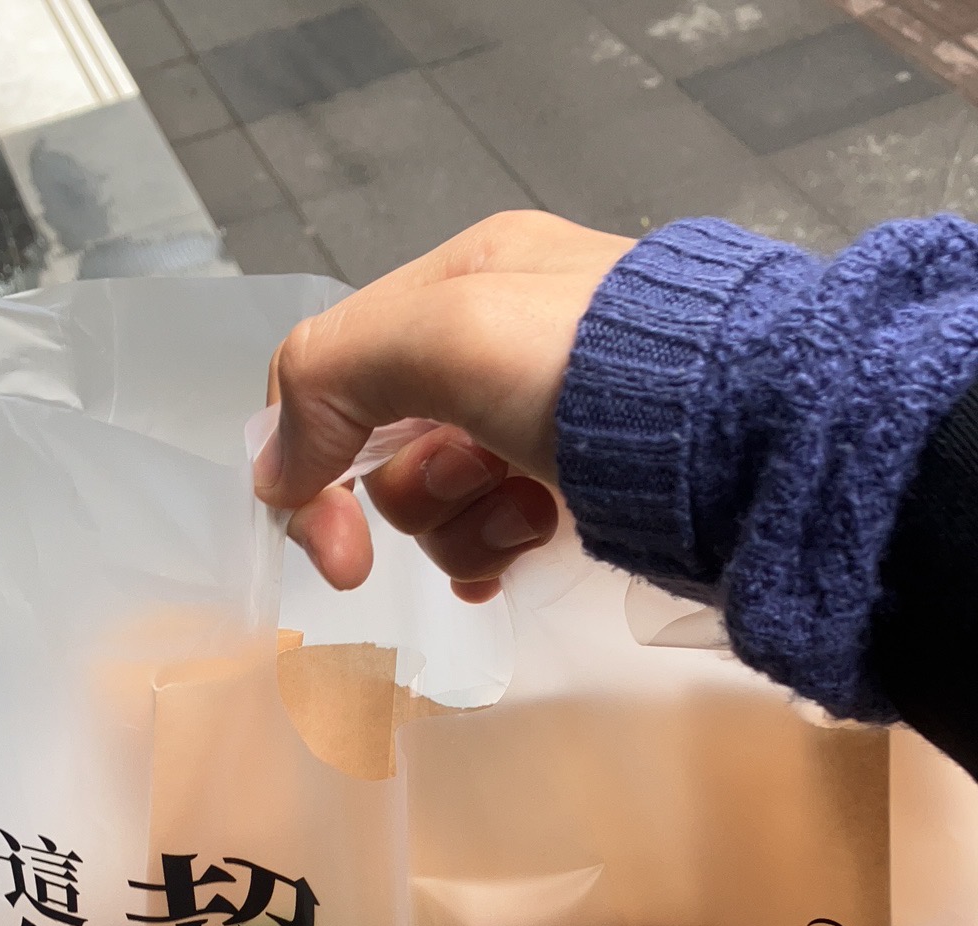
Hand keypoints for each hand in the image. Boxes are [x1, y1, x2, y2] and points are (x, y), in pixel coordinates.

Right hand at [254, 211, 634, 602]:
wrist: (742, 439)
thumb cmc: (591, 371)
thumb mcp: (444, 334)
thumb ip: (332, 379)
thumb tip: (273, 473)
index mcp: (464, 281)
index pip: (333, 370)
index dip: (309, 460)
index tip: (333, 553)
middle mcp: (498, 345)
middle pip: (387, 449)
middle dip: (419, 494)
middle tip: (472, 498)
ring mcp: (540, 421)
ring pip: (439, 501)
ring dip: (465, 528)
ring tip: (527, 522)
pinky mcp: (580, 487)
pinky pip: (496, 531)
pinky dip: (499, 550)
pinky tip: (527, 552)